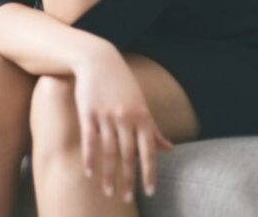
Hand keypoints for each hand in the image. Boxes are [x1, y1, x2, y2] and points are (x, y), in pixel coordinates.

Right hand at [73, 47, 172, 201]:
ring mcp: (106, 115)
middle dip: (128, 179)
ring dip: (108, 174)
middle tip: (126, 198)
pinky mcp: (88, 112)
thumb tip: (169, 149)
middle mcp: (126, 118)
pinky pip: (90, 140)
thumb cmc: (121, 83)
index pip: (148, 152)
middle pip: (127, 155)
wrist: (98, 59)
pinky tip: (89, 172)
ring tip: (107, 191)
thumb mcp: (141, 104)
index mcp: (142, 117)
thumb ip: (153, 128)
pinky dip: (89, 158)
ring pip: (109, 151)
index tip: (149, 192)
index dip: (149, 173)